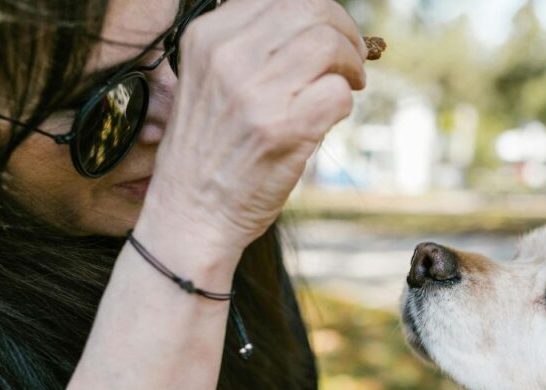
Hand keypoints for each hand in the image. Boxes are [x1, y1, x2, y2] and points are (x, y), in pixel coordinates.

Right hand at [146, 0, 366, 256]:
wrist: (191, 213)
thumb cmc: (209, 150)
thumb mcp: (210, 80)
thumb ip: (249, 47)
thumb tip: (315, 26)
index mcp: (208, 36)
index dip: (320, 13)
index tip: (332, 37)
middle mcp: (229, 56)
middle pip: (312, 12)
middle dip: (345, 33)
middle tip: (354, 61)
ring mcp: (256, 93)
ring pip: (330, 46)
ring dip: (352, 65)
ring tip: (350, 84)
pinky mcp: (284, 130)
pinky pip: (338, 94)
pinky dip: (345, 103)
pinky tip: (331, 117)